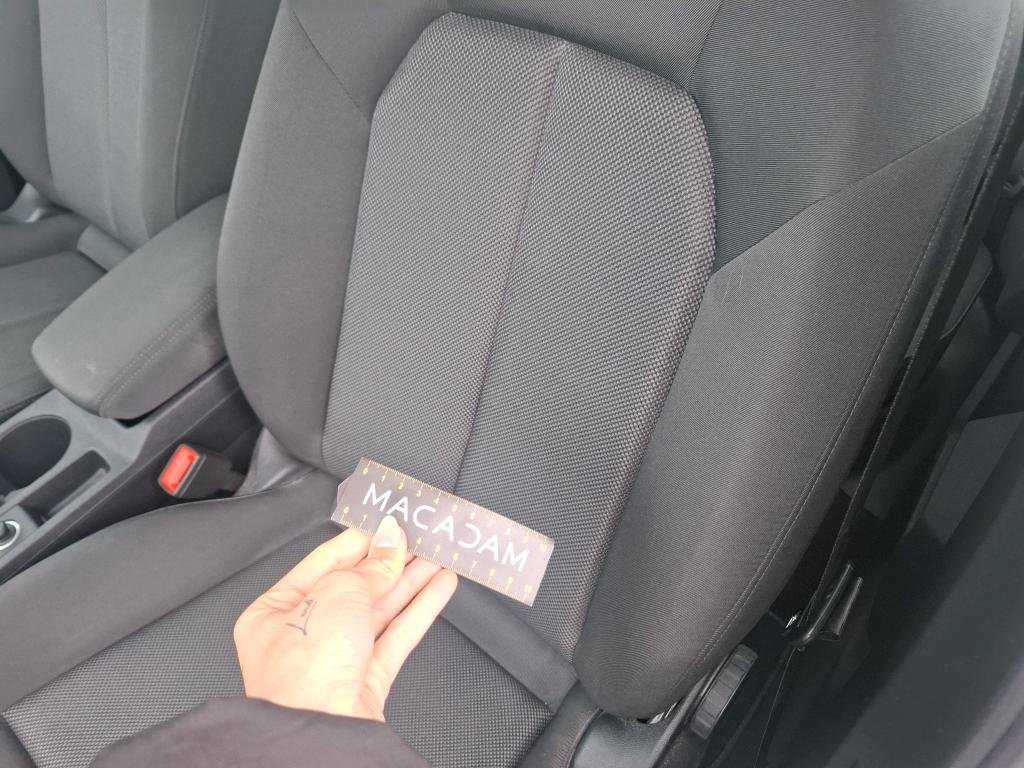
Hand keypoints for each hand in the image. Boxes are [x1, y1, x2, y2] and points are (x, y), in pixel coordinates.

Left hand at [234, 516, 457, 720]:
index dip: (360, 541)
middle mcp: (302, 636)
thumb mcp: (337, 595)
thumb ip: (370, 566)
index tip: (388, 524)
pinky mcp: (366, 681)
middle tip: (420, 537)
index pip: (323, 564)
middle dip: (390, 561)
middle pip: (355, 586)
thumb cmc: (303, 674)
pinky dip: (420, 609)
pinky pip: (397, 635)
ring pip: (380, 610)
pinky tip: (439, 587)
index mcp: (274, 612)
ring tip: (439, 555)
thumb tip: (390, 540)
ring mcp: (336, 660)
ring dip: (411, 581)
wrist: (319, 736)